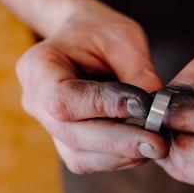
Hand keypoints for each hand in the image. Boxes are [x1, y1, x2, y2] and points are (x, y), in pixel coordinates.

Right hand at [16, 2, 168, 173]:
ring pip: (79, 155)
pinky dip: (118, 158)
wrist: (81, 38)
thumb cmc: (99, 32)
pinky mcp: (65, 142)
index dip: (103, 107)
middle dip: (119, 141)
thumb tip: (156, 109)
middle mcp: (34, 101)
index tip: (144, 106)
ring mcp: (47, 126)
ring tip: (156, 144)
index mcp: (38, 67)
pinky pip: (88, 161)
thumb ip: (138, 72)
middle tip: (159, 143)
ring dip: (121, 155)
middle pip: (72, 134)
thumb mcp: (123, 38)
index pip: (65, 98)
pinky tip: (143, 147)